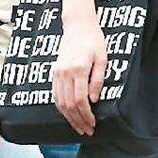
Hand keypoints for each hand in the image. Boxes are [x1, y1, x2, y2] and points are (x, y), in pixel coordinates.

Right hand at [52, 21, 106, 136]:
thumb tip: (94, 100)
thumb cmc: (94, 41)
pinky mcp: (55, 72)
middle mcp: (65, 73)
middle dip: (78, 121)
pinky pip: (55, 95)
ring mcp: (57, 73)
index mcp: (78, 69)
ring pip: (60, 102)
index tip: (93, 124)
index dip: (87, 115)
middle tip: (87, 131)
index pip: (81, 100)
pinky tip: (68, 114)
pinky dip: (61, 107)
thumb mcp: (102, 59)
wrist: (78, 26)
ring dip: (69, 117)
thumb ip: (97, 80)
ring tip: (78, 127)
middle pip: (69, 104)